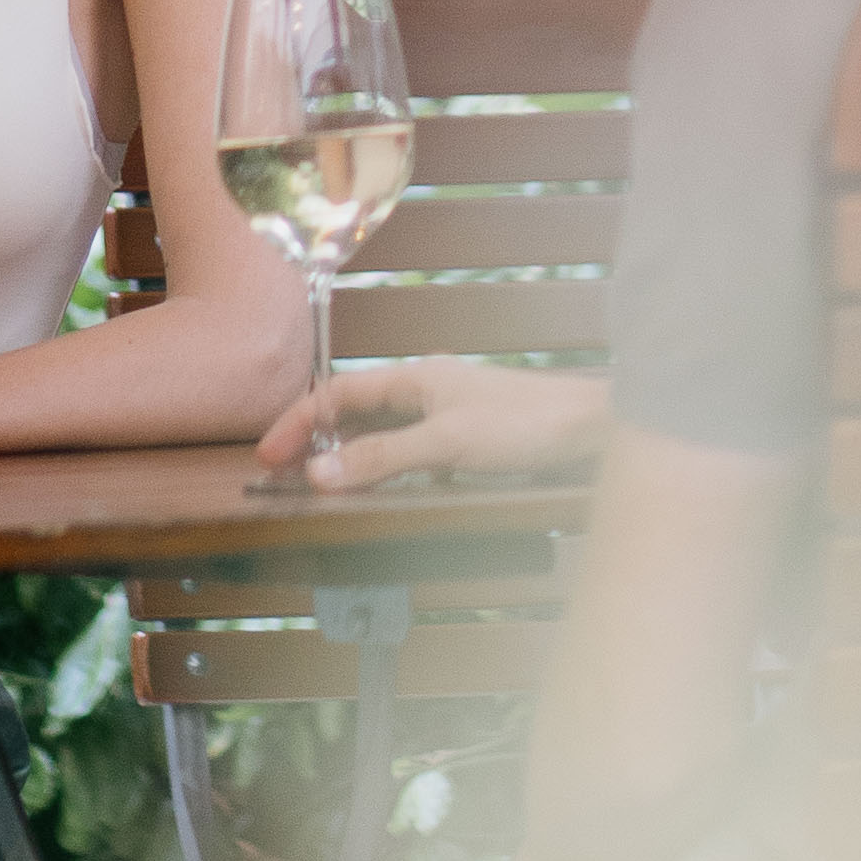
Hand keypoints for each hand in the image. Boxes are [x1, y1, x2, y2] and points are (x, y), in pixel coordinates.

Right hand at [251, 355, 609, 487]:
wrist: (591, 426)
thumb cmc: (524, 424)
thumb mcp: (446, 444)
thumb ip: (382, 457)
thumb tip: (319, 474)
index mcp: (416, 377)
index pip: (339, 393)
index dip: (299, 422)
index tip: (268, 455)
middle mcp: (428, 388)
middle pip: (357, 409)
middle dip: (317, 437)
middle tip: (284, 473)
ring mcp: (449, 411)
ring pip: (383, 428)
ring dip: (349, 451)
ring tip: (322, 482)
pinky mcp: (469, 437)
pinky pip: (411, 446)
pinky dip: (385, 462)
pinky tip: (385, 483)